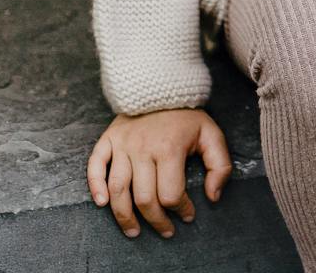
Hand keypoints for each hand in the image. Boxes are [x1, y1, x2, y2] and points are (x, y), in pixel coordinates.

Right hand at [86, 107, 231, 238]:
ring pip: (118, 189)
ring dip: (124, 215)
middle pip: (143, 198)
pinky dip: (95, 186)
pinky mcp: (108, 140)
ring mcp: (123, 144)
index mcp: (169, 148)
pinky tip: (102, 203)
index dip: (181, 210)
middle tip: (165, 230)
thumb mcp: (212, 135)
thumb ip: (220, 166)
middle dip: (156, 220)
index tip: (188, 215)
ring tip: (134, 231)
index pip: (170, 193)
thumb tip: (212, 197)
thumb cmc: (188, 116)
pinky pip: (95, 166)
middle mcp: (142, 148)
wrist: (162, 86)